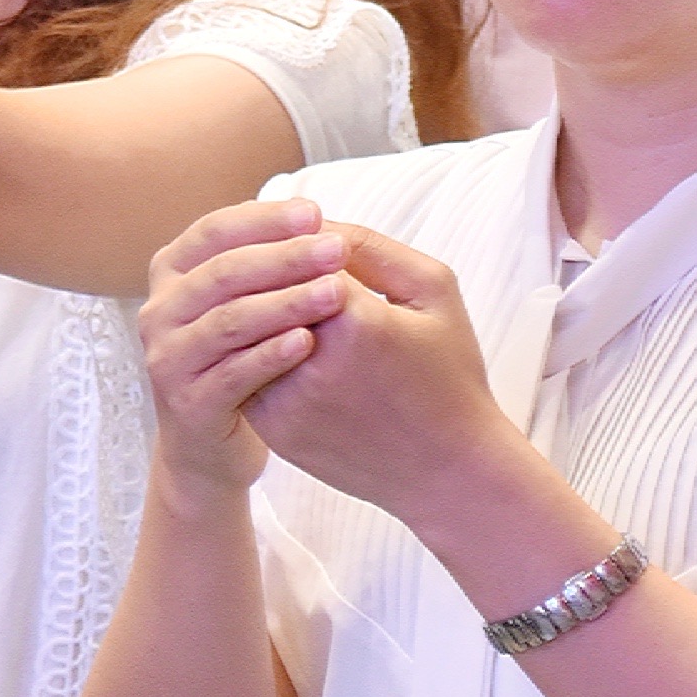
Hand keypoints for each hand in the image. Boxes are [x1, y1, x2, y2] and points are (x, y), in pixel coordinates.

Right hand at [141, 201, 348, 493]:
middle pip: (224, 273)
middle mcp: (159, 311)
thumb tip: (312, 215)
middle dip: (285, 257)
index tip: (317, 214)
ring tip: (336, 293)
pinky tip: (309, 342)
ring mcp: (167, 359)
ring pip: (230, 321)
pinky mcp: (187, 404)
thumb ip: (262, 260)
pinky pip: (233, 374)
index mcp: (171, 272)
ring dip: (286, 303)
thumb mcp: (241, 301)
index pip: (215, 230)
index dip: (265, 220)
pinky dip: (271, 355)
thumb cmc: (237, 357)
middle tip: (336, 250)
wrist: (209, 443)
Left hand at [236, 224, 513, 521]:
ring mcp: (285, 400)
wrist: (446, 473)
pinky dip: (255, 348)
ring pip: (248, 328)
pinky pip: (246, 369)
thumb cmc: (450, 375)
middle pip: (265, 286)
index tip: (315, 233)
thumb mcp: (435, 292)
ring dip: (257, 305)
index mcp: (355, 319)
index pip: (301, 249)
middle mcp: (310, 360)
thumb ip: (372, 247)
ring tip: (287, 299)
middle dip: (275, 266)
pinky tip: (282, 339)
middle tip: (292, 259)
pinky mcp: (273, 428)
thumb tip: (313, 222)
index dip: (305, 235)